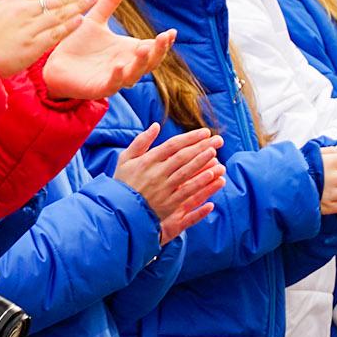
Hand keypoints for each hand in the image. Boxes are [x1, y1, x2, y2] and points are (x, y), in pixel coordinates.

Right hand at [0, 0, 98, 78]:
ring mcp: (28, 28)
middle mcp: (23, 11)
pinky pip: (53, 34)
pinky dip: (67, 27)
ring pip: (58, 14)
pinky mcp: (31, 46)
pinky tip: (81, 20)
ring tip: (94, 1)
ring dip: (78, 6)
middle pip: (57, 0)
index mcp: (15, 1)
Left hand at [42, 0, 176, 100]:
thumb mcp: (95, 20)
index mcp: (127, 51)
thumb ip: (108, 3)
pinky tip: (118, 66)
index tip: (172, 31)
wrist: (55, 65)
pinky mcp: (98, 89)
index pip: (152, 47)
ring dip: (141, 63)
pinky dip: (116, 77)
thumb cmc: (78, 45)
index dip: (163, 42)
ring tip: (144, 49)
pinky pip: (111, 85)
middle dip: (158, 51)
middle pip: (149, 62)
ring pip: (134, 75)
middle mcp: (125, 66)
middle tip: (165, 38)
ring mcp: (113, 79)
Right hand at [114, 124, 225, 245]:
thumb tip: (156, 125)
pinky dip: (200, 183)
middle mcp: (157, 173)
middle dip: (202, 147)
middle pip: (184, 157)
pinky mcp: (168, 204)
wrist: (118, 210)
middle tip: (218, 140)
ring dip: (203, 163)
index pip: (173, 145)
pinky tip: (212, 176)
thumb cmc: (122, 182)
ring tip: (216, 153)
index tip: (205, 132)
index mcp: (147, 161)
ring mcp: (163, 189)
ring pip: (187, 173)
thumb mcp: (125, 158)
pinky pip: (187, 192)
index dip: (191, 138)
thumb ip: (141, 141)